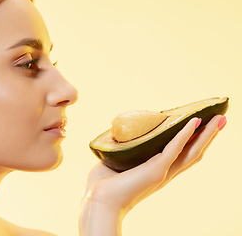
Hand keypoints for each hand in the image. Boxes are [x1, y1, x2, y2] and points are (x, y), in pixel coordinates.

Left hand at [79, 115, 225, 235]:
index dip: (193, 139)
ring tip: (218, 118)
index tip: (201, 124)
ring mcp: (162, 171)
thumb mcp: (117, 160)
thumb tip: (122, 133)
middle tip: (220, 119)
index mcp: (156, 170)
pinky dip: (185, 134)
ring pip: (192, 151)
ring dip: (206, 134)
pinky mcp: (156, 169)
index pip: (181, 153)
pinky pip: (175, 148)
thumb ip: (124, 148)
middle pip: (193, 152)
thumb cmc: (103, 184)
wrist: (98, 200)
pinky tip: (194, 121)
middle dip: (208, 135)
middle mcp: (164, 172)